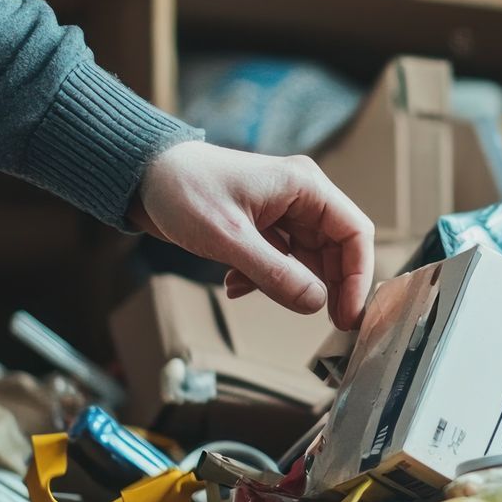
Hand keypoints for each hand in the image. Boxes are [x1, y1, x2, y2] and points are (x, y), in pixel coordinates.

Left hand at [131, 142, 374, 329]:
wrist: (141, 177)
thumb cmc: (184, 191)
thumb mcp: (229, 238)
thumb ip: (275, 274)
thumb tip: (316, 303)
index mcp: (304, 186)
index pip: (354, 233)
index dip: (359, 276)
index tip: (350, 313)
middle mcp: (300, 198)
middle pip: (336, 250)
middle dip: (330, 287)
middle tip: (327, 324)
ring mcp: (281, 214)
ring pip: (307, 260)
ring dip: (290, 285)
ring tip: (261, 296)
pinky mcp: (261, 228)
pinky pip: (280, 262)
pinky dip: (265, 280)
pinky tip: (236, 286)